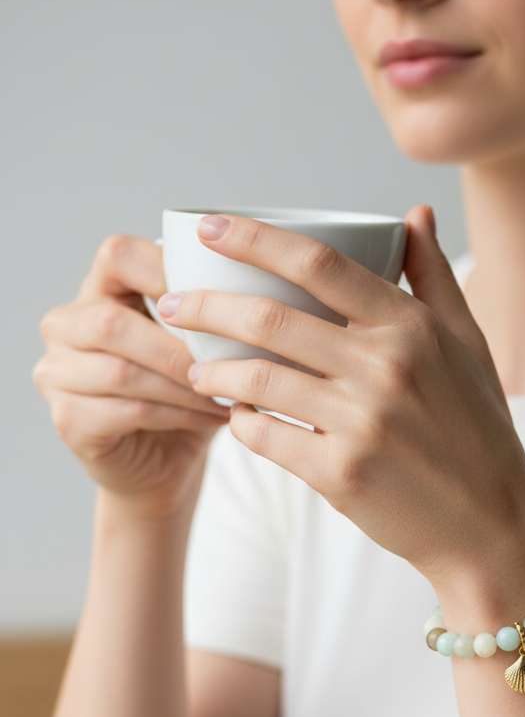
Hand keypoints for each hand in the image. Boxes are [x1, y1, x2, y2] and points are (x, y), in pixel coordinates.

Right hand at [33, 235, 230, 511]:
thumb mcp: (205, 339)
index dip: (168, 271)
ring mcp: (58, 373)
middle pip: (112, 322)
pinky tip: (218, 418)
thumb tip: (274, 287)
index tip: (223, 296)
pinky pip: (129, 411)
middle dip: (180, 346)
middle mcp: (66, 325)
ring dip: (186, 385)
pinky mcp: (69, 420)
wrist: (168, 461)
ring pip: (122, 371)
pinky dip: (182, 415)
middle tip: (232, 362)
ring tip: (231, 393)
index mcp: (99, 289)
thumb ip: (216, 307)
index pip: (118, 255)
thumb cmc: (191, 388)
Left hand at [161, 207, 524, 596]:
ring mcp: (362, 423)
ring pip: (256, 380)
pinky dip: (241, 425)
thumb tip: (414, 215)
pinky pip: (265, 438)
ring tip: (199, 369)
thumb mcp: (470, 347)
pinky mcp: (341, 474)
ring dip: (214, 371)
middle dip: (206, 306)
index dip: (254, 239)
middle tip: (174, 305)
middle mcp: (386, 368)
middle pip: (270, 317)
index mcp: (413, 329)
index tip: (208, 228)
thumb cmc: (479, 432)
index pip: (320, 263)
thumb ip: (435, 278)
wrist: (491, 525)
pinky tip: (239, 419)